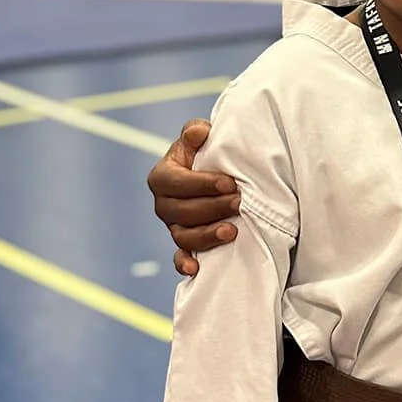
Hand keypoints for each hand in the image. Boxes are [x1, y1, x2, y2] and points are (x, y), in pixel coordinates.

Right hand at [148, 120, 240, 276]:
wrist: (218, 174)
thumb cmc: (207, 154)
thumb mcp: (201, 137)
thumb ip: (196, 131)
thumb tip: (198, 133)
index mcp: (162, 176)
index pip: (175, 183)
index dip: (201, 184)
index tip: (229, 183)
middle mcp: (164, 204)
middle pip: (181, 212)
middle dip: (212, 208)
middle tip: (239, 202)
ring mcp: (174, 226)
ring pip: (183, 237)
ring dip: (207, 236)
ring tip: (232, 231)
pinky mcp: (185, 244)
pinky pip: (180, 258)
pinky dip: (185, 264)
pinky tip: (196, 269)